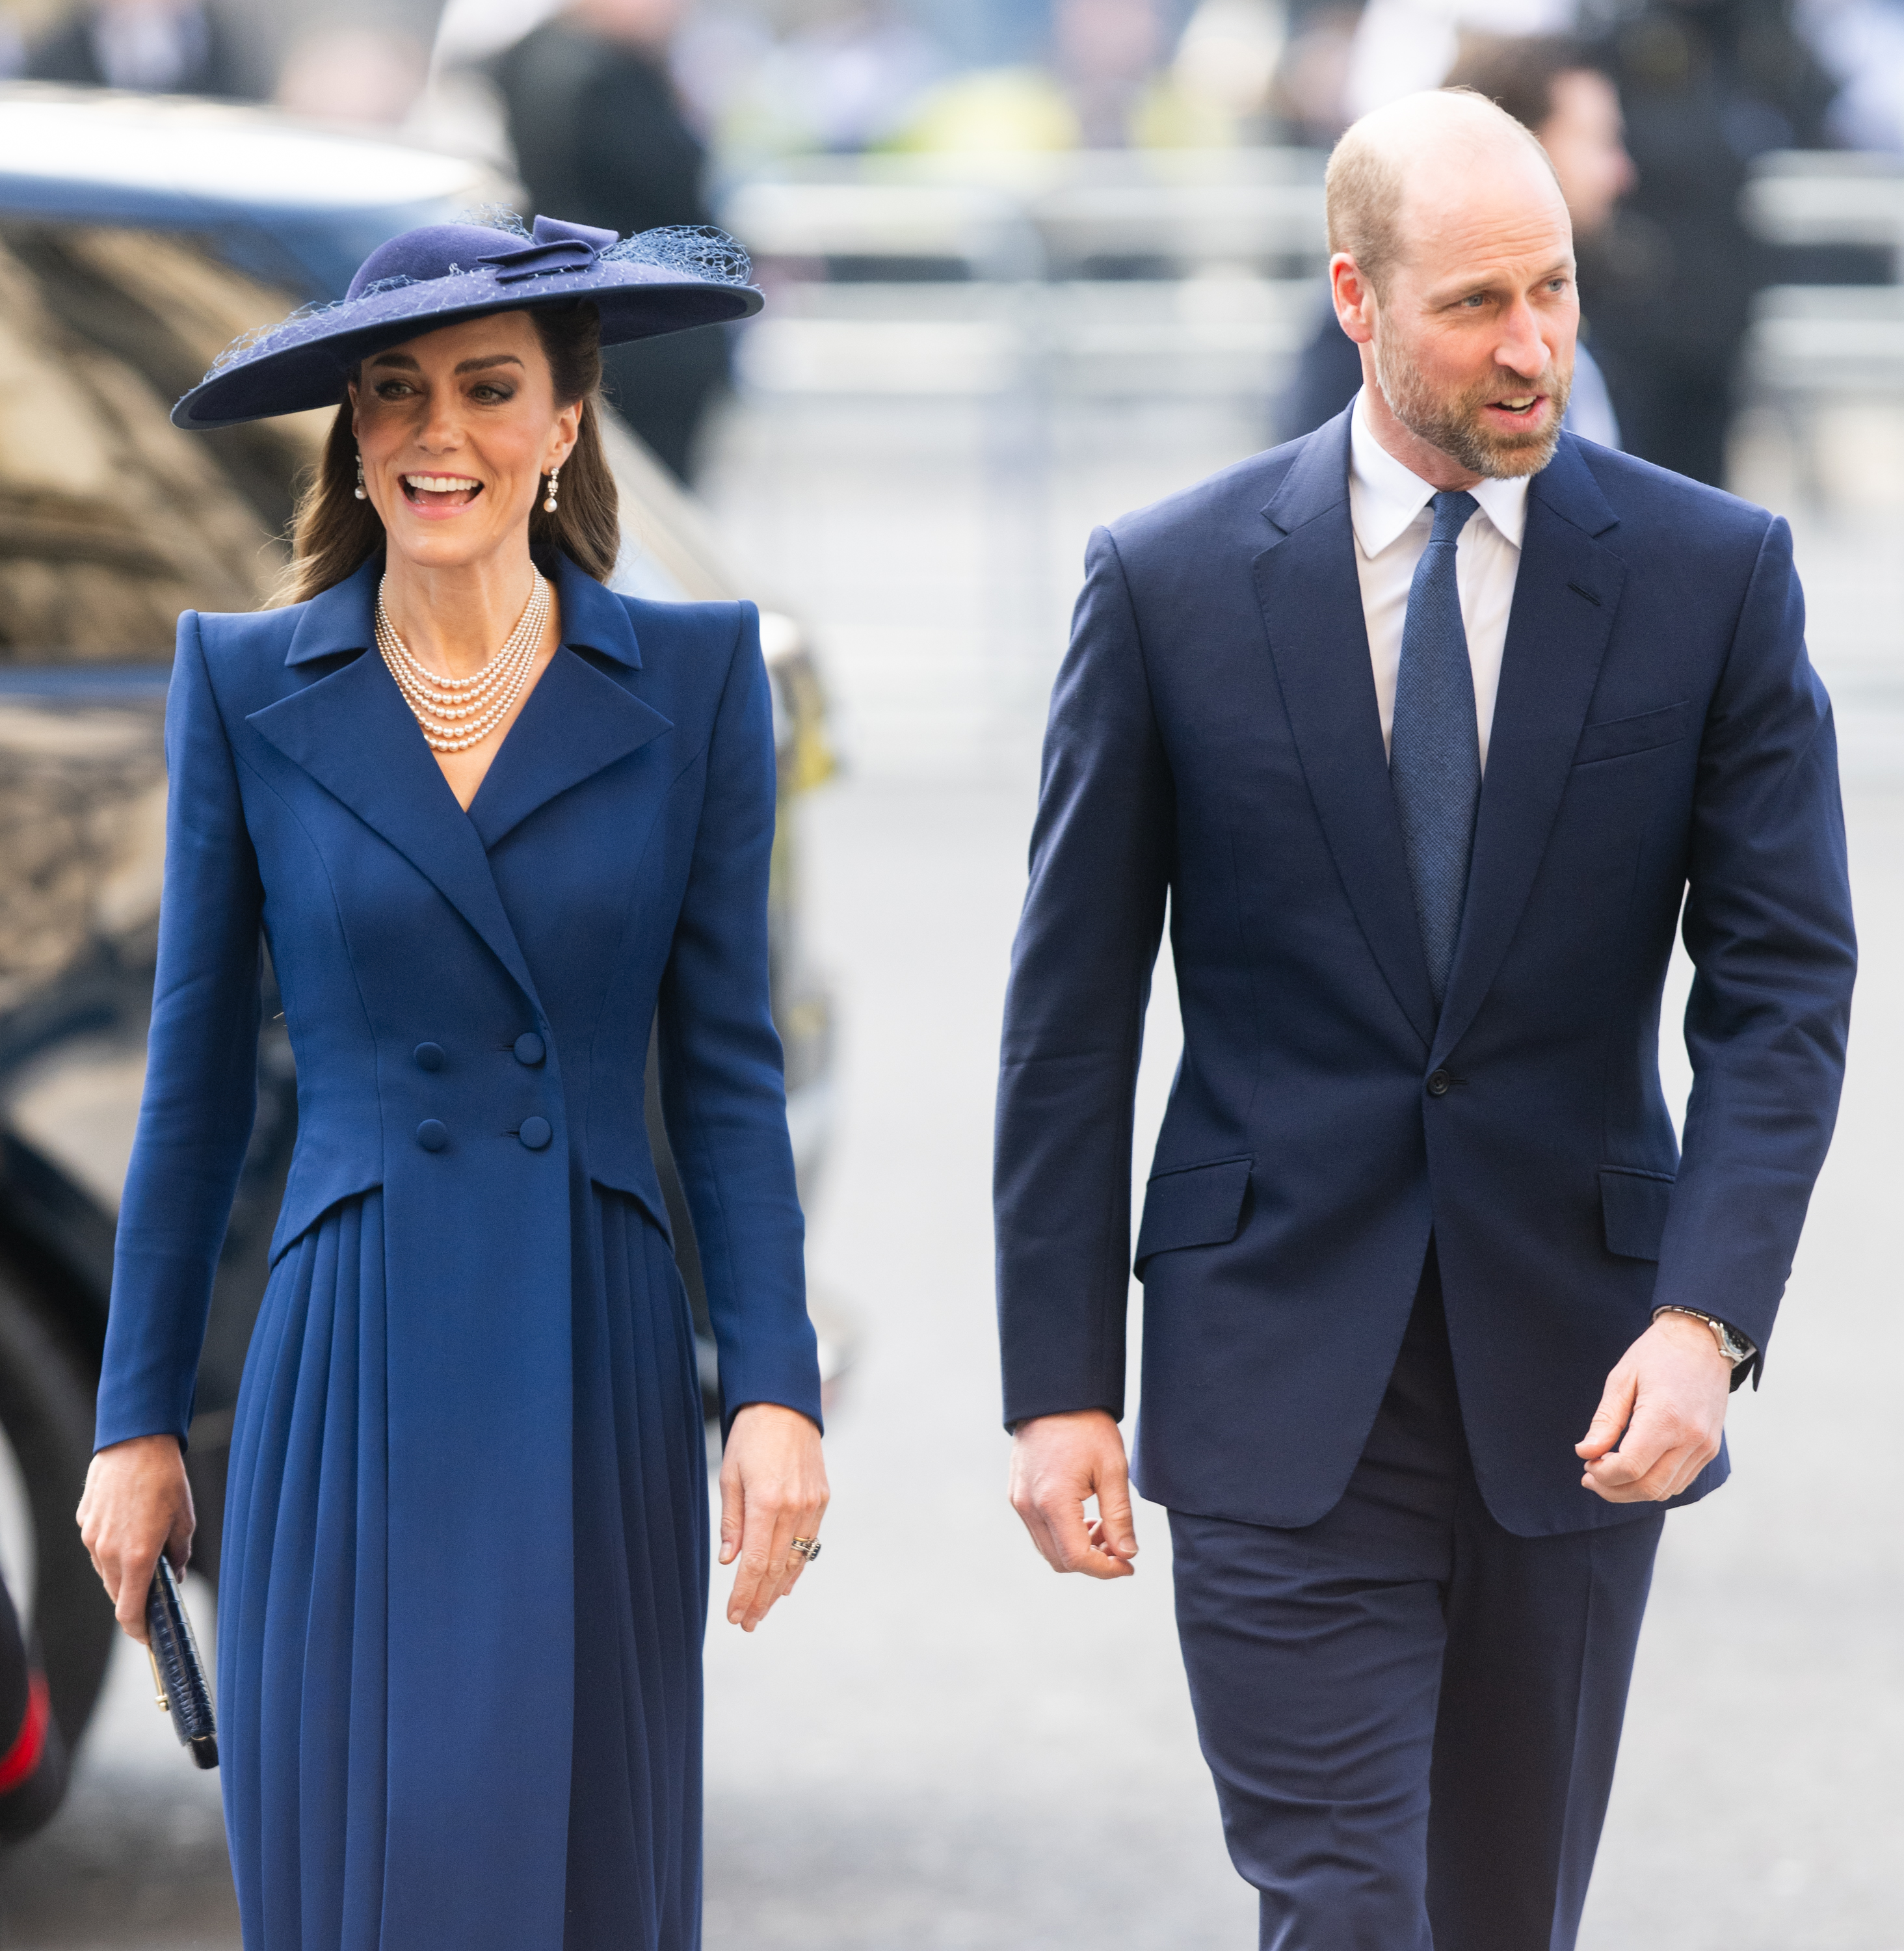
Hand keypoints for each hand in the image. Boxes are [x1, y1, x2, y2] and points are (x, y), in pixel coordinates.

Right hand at [75, 1434, 194, 1643]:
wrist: (136, 1443)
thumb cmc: (166, 1479)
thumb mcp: (184, 1520)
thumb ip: (178, 1555)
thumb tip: (174, 1578)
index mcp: (137, 1556)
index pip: (130, 1612)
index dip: (139, 1630)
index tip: (149, 1636)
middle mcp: (108, 1553)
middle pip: (117, 1594)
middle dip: (135, 1598)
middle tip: (155, 1591)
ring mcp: (92, 1538)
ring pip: (105, 1572)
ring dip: (123, 1572)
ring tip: (145, 1550)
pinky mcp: (84, 1523)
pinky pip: (97, 1547)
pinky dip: (112, 1548)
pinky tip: (130, 1527)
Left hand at [718, 1402, 826, 1632]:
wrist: (785, 1405)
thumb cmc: (750, 1438)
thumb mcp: (730, 1476)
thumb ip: (731, 1522)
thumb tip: (729, 1561)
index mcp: (766, 1502)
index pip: (755, 1563)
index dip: (744, 1594)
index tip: (734, 1617)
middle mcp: (793, 1507)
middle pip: (776, 1568)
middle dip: (759, 1600)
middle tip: (747, 1624)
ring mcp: (812, 1504)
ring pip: (796, 1560)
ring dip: (778, 1589)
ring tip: (763, 1610)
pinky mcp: (822, 1499)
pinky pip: (809, 1542)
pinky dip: (797, 1566)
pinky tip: (786, 1583)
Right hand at [1009, 1409, 1137, 1578]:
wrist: (1054, 1395)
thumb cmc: (1086, 1427)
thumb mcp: (1113, 1470)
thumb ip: (1119, 1517)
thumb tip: (1127, 1554)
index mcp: (1053, 1501)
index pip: (1077, 1558)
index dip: (1106, 1570)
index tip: (1128, 1566)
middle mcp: (1028, 1506)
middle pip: (1059, 1560)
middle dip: (1093, 1561)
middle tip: (1119, 1545)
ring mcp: (1018, 1500)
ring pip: (1047, 1548)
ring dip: (1077, 1549)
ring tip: (1104, 1527)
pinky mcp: (1016, 1494)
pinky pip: (1038, 1530)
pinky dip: (1062, 1534)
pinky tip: (1084, 1516)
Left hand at [1576, 1312, 1731, 1502]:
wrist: (1703, 1339)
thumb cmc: (1657, 1354)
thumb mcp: (1622, 1379)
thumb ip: (1605, 1420)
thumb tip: (1585, 1453)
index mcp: (1666, 1417)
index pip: (1631, 1467)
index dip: (1602, 1474)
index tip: (1586, 1462)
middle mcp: (1691, 1438)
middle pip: (1649, 1487)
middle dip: (1614, 1490)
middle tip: (1590, 1477)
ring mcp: (1705, 1446)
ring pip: (1667, 1490)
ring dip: (1633, 1491)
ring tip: (1607, 1475)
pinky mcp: (1710, 1448)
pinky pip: (1681, 1481)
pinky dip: (1655, 1483)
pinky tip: (1634, 1470)